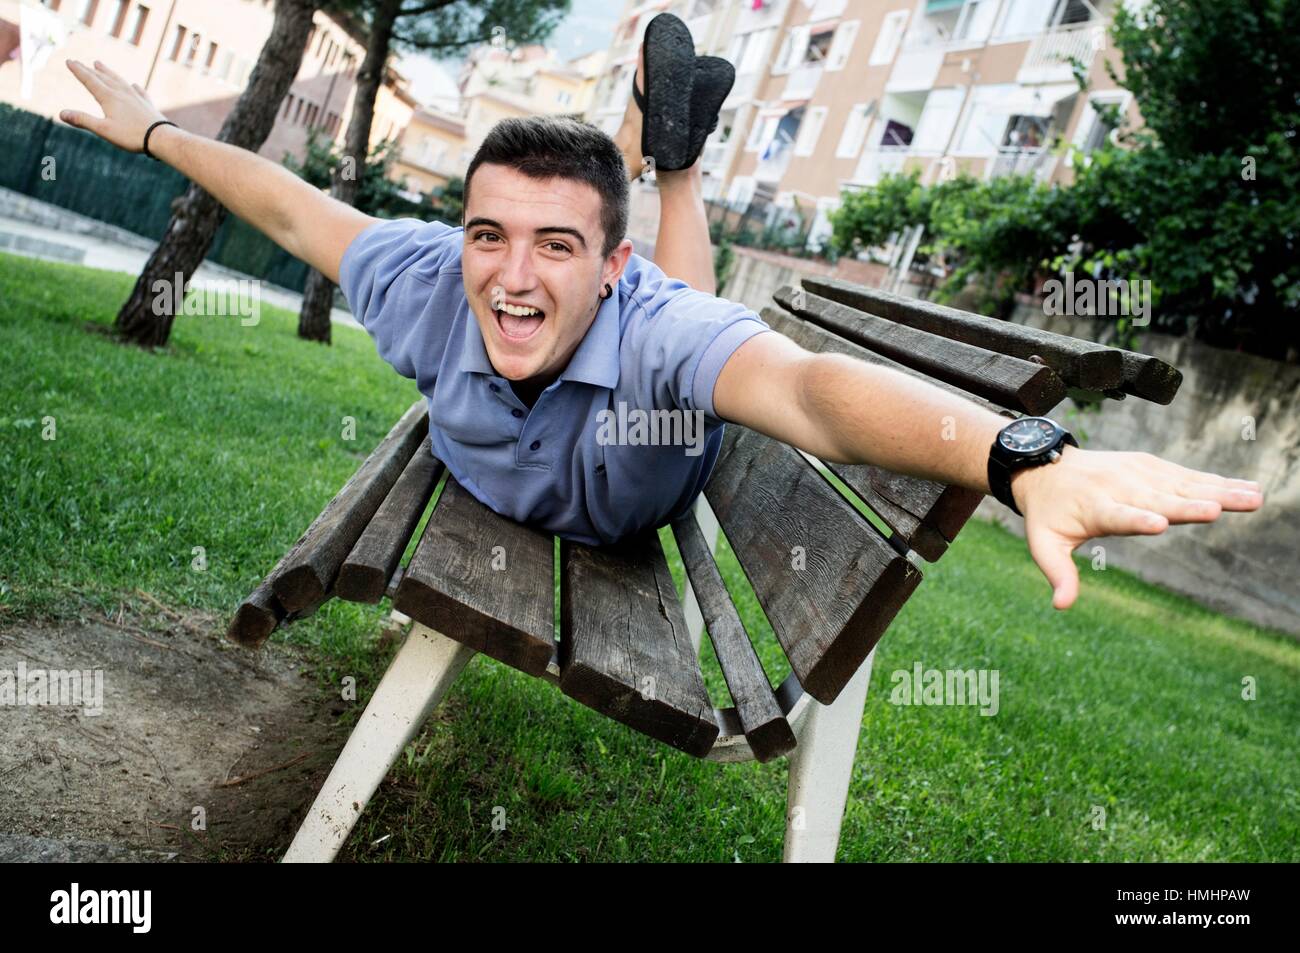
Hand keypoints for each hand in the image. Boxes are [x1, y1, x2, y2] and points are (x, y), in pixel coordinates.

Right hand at [59, 59, 169, 152]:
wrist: (161, 138)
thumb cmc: (131, 136)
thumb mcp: (103, 130)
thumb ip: (83, 120)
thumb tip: (61, 113)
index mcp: (109, 97)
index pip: (90, 80)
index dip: (78, 71)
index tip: (70, 61)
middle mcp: (122, 93)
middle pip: (102, 78)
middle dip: (89, 70)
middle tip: (79, 62)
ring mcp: (136, 97)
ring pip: (119, 80)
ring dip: (108, 72)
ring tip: (100, 64)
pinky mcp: (147, 104)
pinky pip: (139, 92)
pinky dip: (133, 87)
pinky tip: (134, 85)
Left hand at [1010, 445, 1263, 609]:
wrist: (1047, 468)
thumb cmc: (1048, 515)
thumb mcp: (1043, 545)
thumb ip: (1057, 573)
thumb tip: (1061, 606)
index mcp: (1093, 509)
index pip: (1117, 516)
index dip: (1136, 519)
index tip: (1158, 524)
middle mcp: (1118, 488)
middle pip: (1158, 500)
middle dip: (1188, 506)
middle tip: (1220, 511)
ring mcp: (1137, 474)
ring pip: (1181, 485)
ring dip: (1217, 491)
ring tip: (1252, 498)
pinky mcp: (1150, 466)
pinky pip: (1186, 476)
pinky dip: (1216, 481)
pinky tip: (1247, 487)